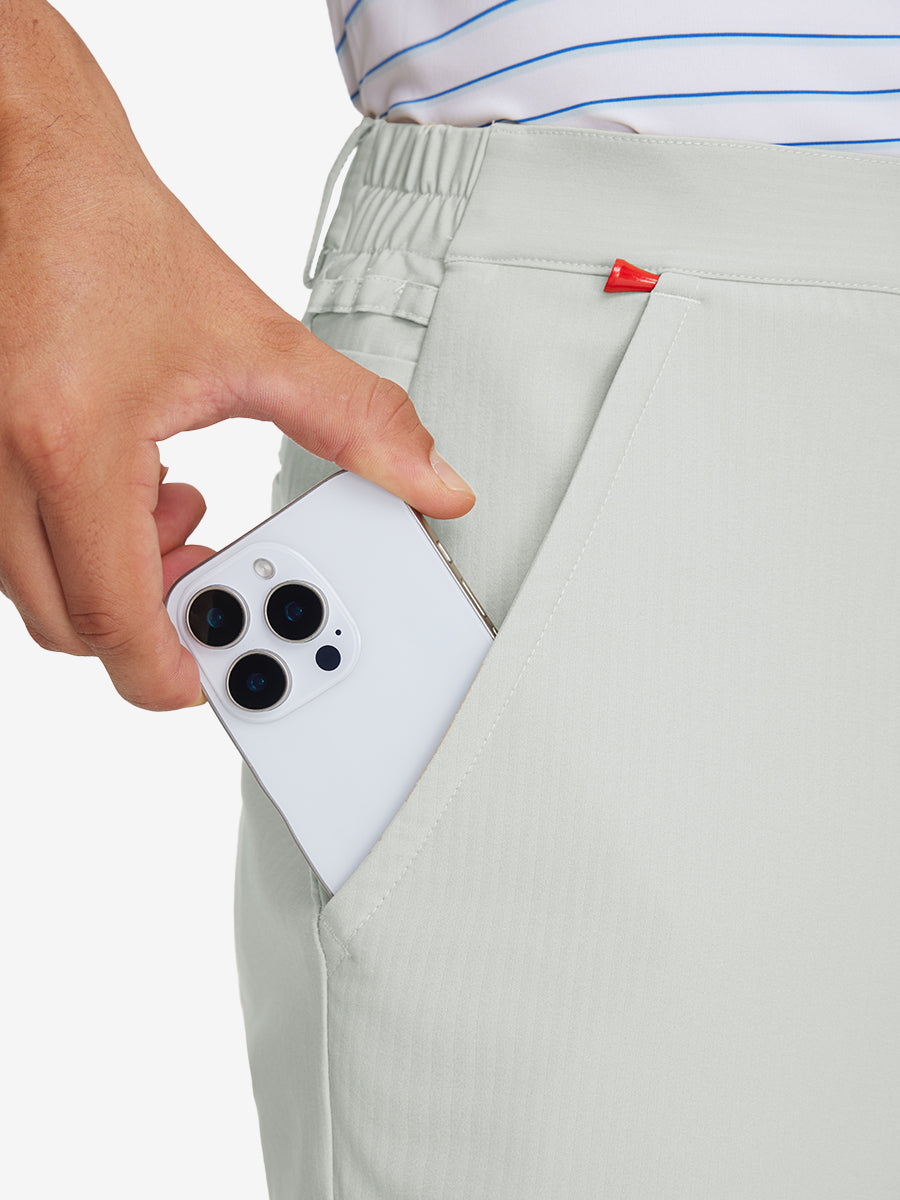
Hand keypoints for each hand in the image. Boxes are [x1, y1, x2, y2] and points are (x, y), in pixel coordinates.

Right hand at [0, 2, 473, 711]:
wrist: (29, 164)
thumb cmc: (117, 237)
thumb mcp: (254, 341)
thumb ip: (356, 424)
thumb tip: (430, 482)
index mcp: (72, 446)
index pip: (113, 621)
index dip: (174, 667)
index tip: (226, 668)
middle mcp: (2, 466)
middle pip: (72, 624)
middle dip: (155, 618)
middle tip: (217, 572)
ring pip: (41, 588)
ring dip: (120, 577)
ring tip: (184, 516)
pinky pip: (21, 543)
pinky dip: (86, 541)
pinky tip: (141, 486)